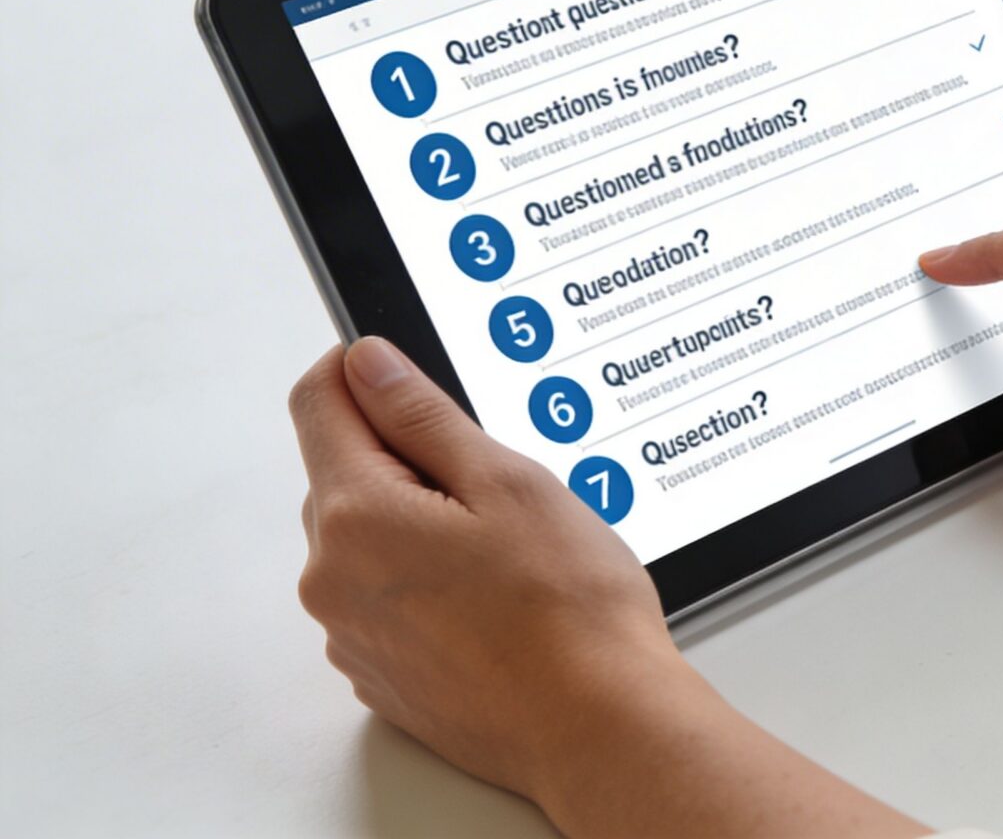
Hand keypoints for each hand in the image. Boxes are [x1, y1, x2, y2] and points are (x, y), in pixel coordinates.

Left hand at [288, 339, 929, 837]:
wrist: (596, 726)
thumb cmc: (567, 613)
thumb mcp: (508, 480)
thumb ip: (423, 415)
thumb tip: (370, 365)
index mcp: (356, 516)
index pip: (318, 404)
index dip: (361, 368)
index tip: (397, 366)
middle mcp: (332, 579)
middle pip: (346, 476)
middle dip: (408, 459)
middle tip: (496, 480)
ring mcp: (352, 635)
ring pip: (370, 542)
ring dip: (420, 526)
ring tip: (510, 551)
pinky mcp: (381, 674)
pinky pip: (387, 601)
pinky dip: (427, 585)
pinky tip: (497, 598)